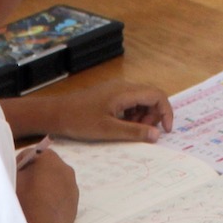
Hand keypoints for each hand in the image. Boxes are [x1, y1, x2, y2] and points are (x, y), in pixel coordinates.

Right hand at [15, 147, 78, 222]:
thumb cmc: (23, 199)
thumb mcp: (12, 177)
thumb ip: (17, 168)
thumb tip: (21, 169)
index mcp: (48, 157)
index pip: (30, 155)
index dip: (20, 166)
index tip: (13, 177)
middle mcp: (65, 168)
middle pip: (46, 169)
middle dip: (35, 176)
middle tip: (22, 190)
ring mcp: (72, 187)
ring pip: (55, 184)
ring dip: (45, 189)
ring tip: (32, 204)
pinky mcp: (75, 205)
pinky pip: (61, 199)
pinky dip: (52, 202)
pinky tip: (42, 213)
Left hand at [35, 80, 174, 142]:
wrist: (55, 113)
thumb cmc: (79, 121)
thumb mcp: (108, 130)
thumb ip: (134, 132)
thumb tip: (156, 135)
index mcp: (125, 92)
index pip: (157, 95)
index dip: (166, 112)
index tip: (166, 131)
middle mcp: (123, 87)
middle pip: (151, 97)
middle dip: (153, 116)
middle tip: (144, 134)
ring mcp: (116, 90)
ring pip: (140, 101)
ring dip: (143, 117)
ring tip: (131, 132)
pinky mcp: (109, 96)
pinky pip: (129, 103)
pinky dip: (132, 115)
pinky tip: (122, 127)